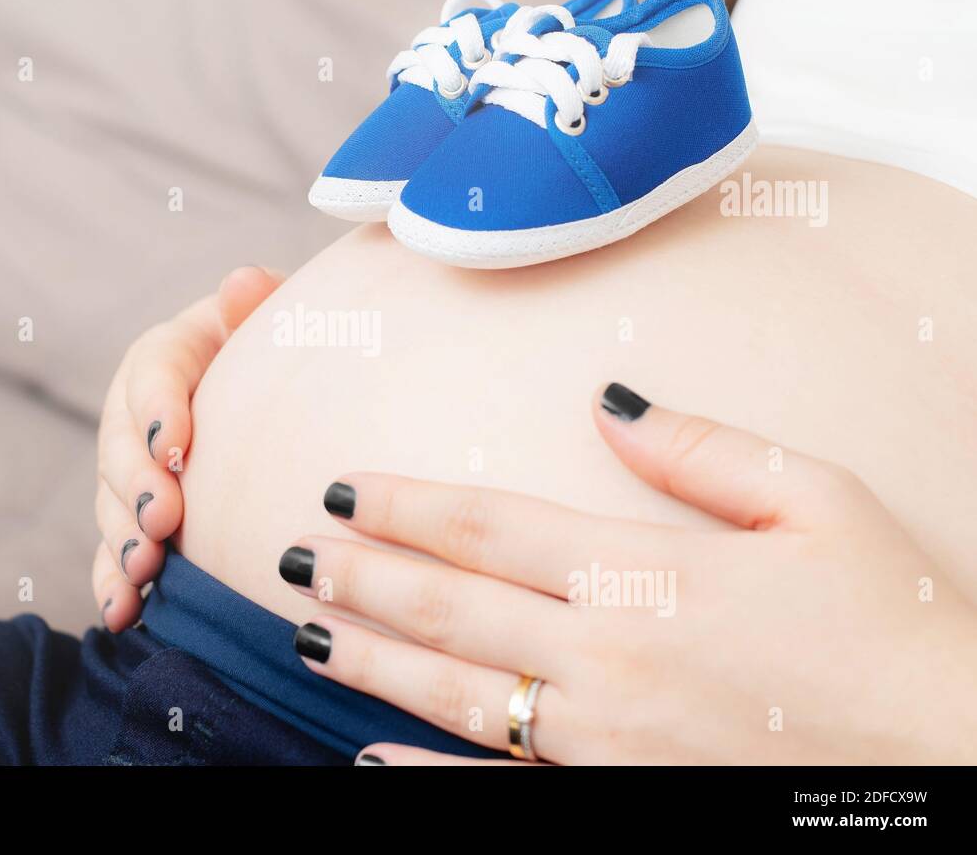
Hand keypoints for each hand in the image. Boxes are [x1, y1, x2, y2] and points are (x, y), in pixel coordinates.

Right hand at [94, 266, 282, 629]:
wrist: (291, 388)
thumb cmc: (289, 348)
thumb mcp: (284, 317)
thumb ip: (263, 304)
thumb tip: (242, 285)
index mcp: (174, 353)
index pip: (152, 371)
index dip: (156, 407)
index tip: (175, 442)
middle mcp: (141, 411)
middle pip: (120, 444)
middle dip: (136, 484)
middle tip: (165, 517)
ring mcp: (137, 468)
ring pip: (113, 502)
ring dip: (122, 538)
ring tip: (144, 568)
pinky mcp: (141, 516)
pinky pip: (117, 549)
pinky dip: (114, 582)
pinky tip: (122, 613)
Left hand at [280, 383, 976, 763]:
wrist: (952, 765)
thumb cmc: (894, 626)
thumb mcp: (822, 503)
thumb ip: (703, 448)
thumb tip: (608, 399)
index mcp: (648, 574)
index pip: (489, 526)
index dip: (405, 503)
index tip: (342, 485)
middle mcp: (607, 659)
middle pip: (450, 609)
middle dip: (361, 579)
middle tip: (289, 555)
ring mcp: (604, 743)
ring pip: (456, 697)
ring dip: (370, 665)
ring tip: (303, 637)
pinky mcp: (616, 801)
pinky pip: (497, 792)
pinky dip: (424, 775)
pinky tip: (368, 757)